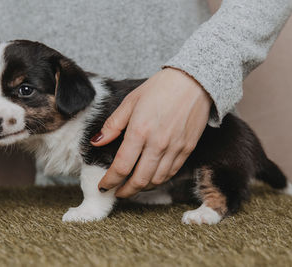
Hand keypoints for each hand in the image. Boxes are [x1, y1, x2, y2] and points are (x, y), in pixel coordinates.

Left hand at [92, 68, 211, 197]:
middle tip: (116, 192)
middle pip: (139, 180)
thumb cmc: (160, 88)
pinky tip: (151, 178)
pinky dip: (159, 180)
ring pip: (156, 180)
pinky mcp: (187, 149)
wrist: (194, 81)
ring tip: (132, 187)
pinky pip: (172, 173)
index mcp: (139, 131)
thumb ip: (113, 125)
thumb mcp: (130, 101)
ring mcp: (175, 148)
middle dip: (125, 191)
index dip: (109, 181)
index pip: (121, 167)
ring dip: (142, 188)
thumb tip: (96, 141)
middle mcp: (157, 144)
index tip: (103, 185)